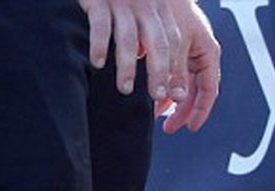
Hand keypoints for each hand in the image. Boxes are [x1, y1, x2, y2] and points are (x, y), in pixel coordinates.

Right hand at [79, 0, 220, 132]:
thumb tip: (163, 77)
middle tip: (156, 97)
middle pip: (158, 44)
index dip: (175, 70)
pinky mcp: (97, 0)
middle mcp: (145, 7)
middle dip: (159, 73)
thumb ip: (152, 35)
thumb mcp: (144, 8)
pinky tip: (97, 63)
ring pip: (129, 39)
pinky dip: (99, 45)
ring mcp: (121, 3)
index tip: (176, 96)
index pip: (173, 44)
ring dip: (128, 67)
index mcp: (160, 11)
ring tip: (126, 90)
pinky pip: (100, 26)